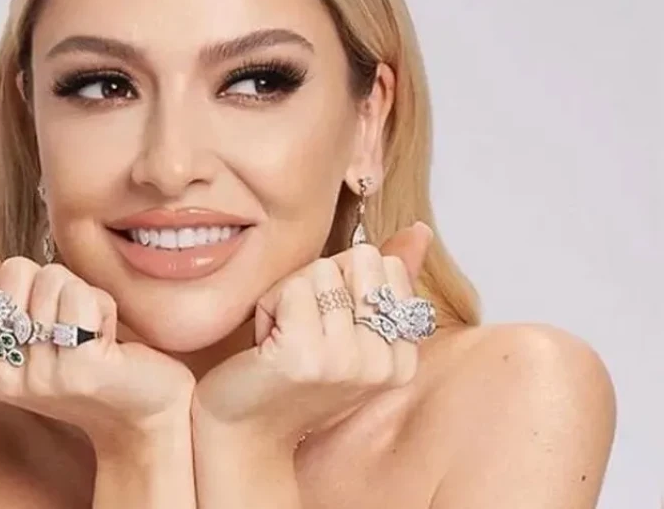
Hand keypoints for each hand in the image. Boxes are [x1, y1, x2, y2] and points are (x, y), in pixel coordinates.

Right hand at [0, 246, 195, 452]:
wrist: (144, 410)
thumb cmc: (86, 363)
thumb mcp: (31, 332)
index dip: (15, 279)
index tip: (38, 311)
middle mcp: (3, 379)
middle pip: (14, 273)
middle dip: (50, 281)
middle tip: (69, 321)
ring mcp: (40, 377)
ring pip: (51, 280)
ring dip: (81, 294)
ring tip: (90, 332)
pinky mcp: (80, 369)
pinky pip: (80, 296)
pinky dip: (102, 304)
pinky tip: (106, 335)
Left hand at [191, 222, 433, 455]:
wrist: (243, 432)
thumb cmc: (290, 378)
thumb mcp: (348, 330)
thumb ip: (386, 282)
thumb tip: (420, 230)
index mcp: (401, 359)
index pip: (387, 266)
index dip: (345, 282)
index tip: (327, 327)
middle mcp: (382, 364)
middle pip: (359, 261)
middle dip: (319, 282)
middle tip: (302, 329)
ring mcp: (347, 362)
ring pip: (321, 271)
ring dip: (288, 297)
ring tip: (282, 339)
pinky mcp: (306, 357)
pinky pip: (292, 287)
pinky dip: (269, 306)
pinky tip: (265, 344)